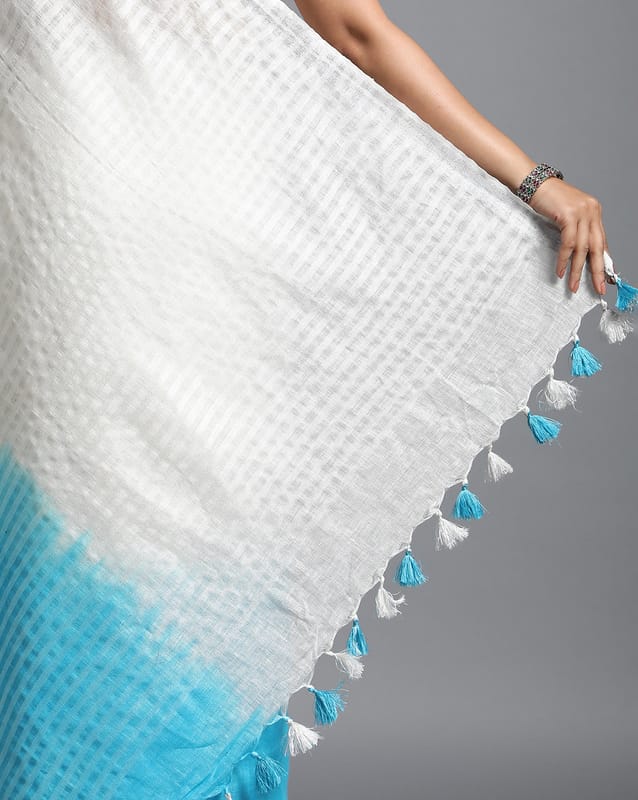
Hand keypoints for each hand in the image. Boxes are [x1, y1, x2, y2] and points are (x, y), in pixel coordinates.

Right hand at [527, 177, 612, 294]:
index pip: (602, 241)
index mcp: (594, 211)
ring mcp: (582, 212)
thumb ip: (577, 231)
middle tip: (598, 288)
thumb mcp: (567, 215)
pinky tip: (561, 270)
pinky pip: (569, 243)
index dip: (603, 262)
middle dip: (597, 271)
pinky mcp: (569, 215)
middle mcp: (592, 211)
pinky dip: (565, 259)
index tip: (603, 279)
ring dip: (577, 269)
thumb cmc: (548, 200)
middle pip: (597, 247)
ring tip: (572, 285)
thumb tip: (580, 253)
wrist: (534, 184)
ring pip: (583, 248)